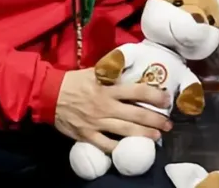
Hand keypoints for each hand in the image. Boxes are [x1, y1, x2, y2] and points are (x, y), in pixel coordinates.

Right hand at [54, 68, 173, 153]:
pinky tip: (130, 149)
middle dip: (155, 120)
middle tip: (169, 124)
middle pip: (136, 114)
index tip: (167, 100)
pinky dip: (118, 148)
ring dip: (144, 134)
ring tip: (157, 136)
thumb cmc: (75, 81)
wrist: (49, 94)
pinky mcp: (86, 135)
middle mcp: (105, 106)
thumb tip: (134, 68)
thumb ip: (114, 72)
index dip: (155, 96)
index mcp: (108, 88)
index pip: (137, 91)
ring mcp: (96, 122)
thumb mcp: (96, 71)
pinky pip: (106, 145)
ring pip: (125, 130)